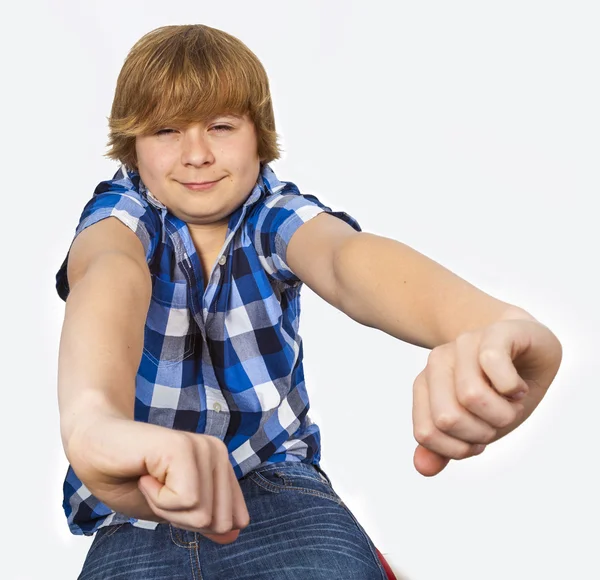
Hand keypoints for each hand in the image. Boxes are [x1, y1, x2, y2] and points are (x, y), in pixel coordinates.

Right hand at [69, 418, 249, 542]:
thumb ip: (203, 519)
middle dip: (180, 518)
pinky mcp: (185, 448)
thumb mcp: (169, 510)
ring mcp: (203, 448)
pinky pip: (186, 500)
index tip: (169, 501)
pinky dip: (157, 498)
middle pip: (219, 521)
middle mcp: (218, 453)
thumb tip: (235, 534)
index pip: (234, 518)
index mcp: (220, 466)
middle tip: (156, 490)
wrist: (93, 446)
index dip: (196, 523)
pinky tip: (145, 474)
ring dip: (165, 508)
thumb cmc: (126, 477)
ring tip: (149, 480)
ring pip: (202, 514)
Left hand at [412, 317, 561, 475]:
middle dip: (482, 432)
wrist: (527, 347)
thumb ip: (445, 446)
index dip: (458, 448)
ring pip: (471, 396)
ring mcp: (464, 344)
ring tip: (510, 401)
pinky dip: (513, 388)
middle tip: (497, 417)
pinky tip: (518, 386)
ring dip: (503, 412)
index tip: (477, 436)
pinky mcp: (494, 333)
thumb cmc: (497, 389)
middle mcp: (438, 362)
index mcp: (425, 384)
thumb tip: (422, 468)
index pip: (426, 433)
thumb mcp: (474, 424)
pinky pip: (493, 364)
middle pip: (447, 418)